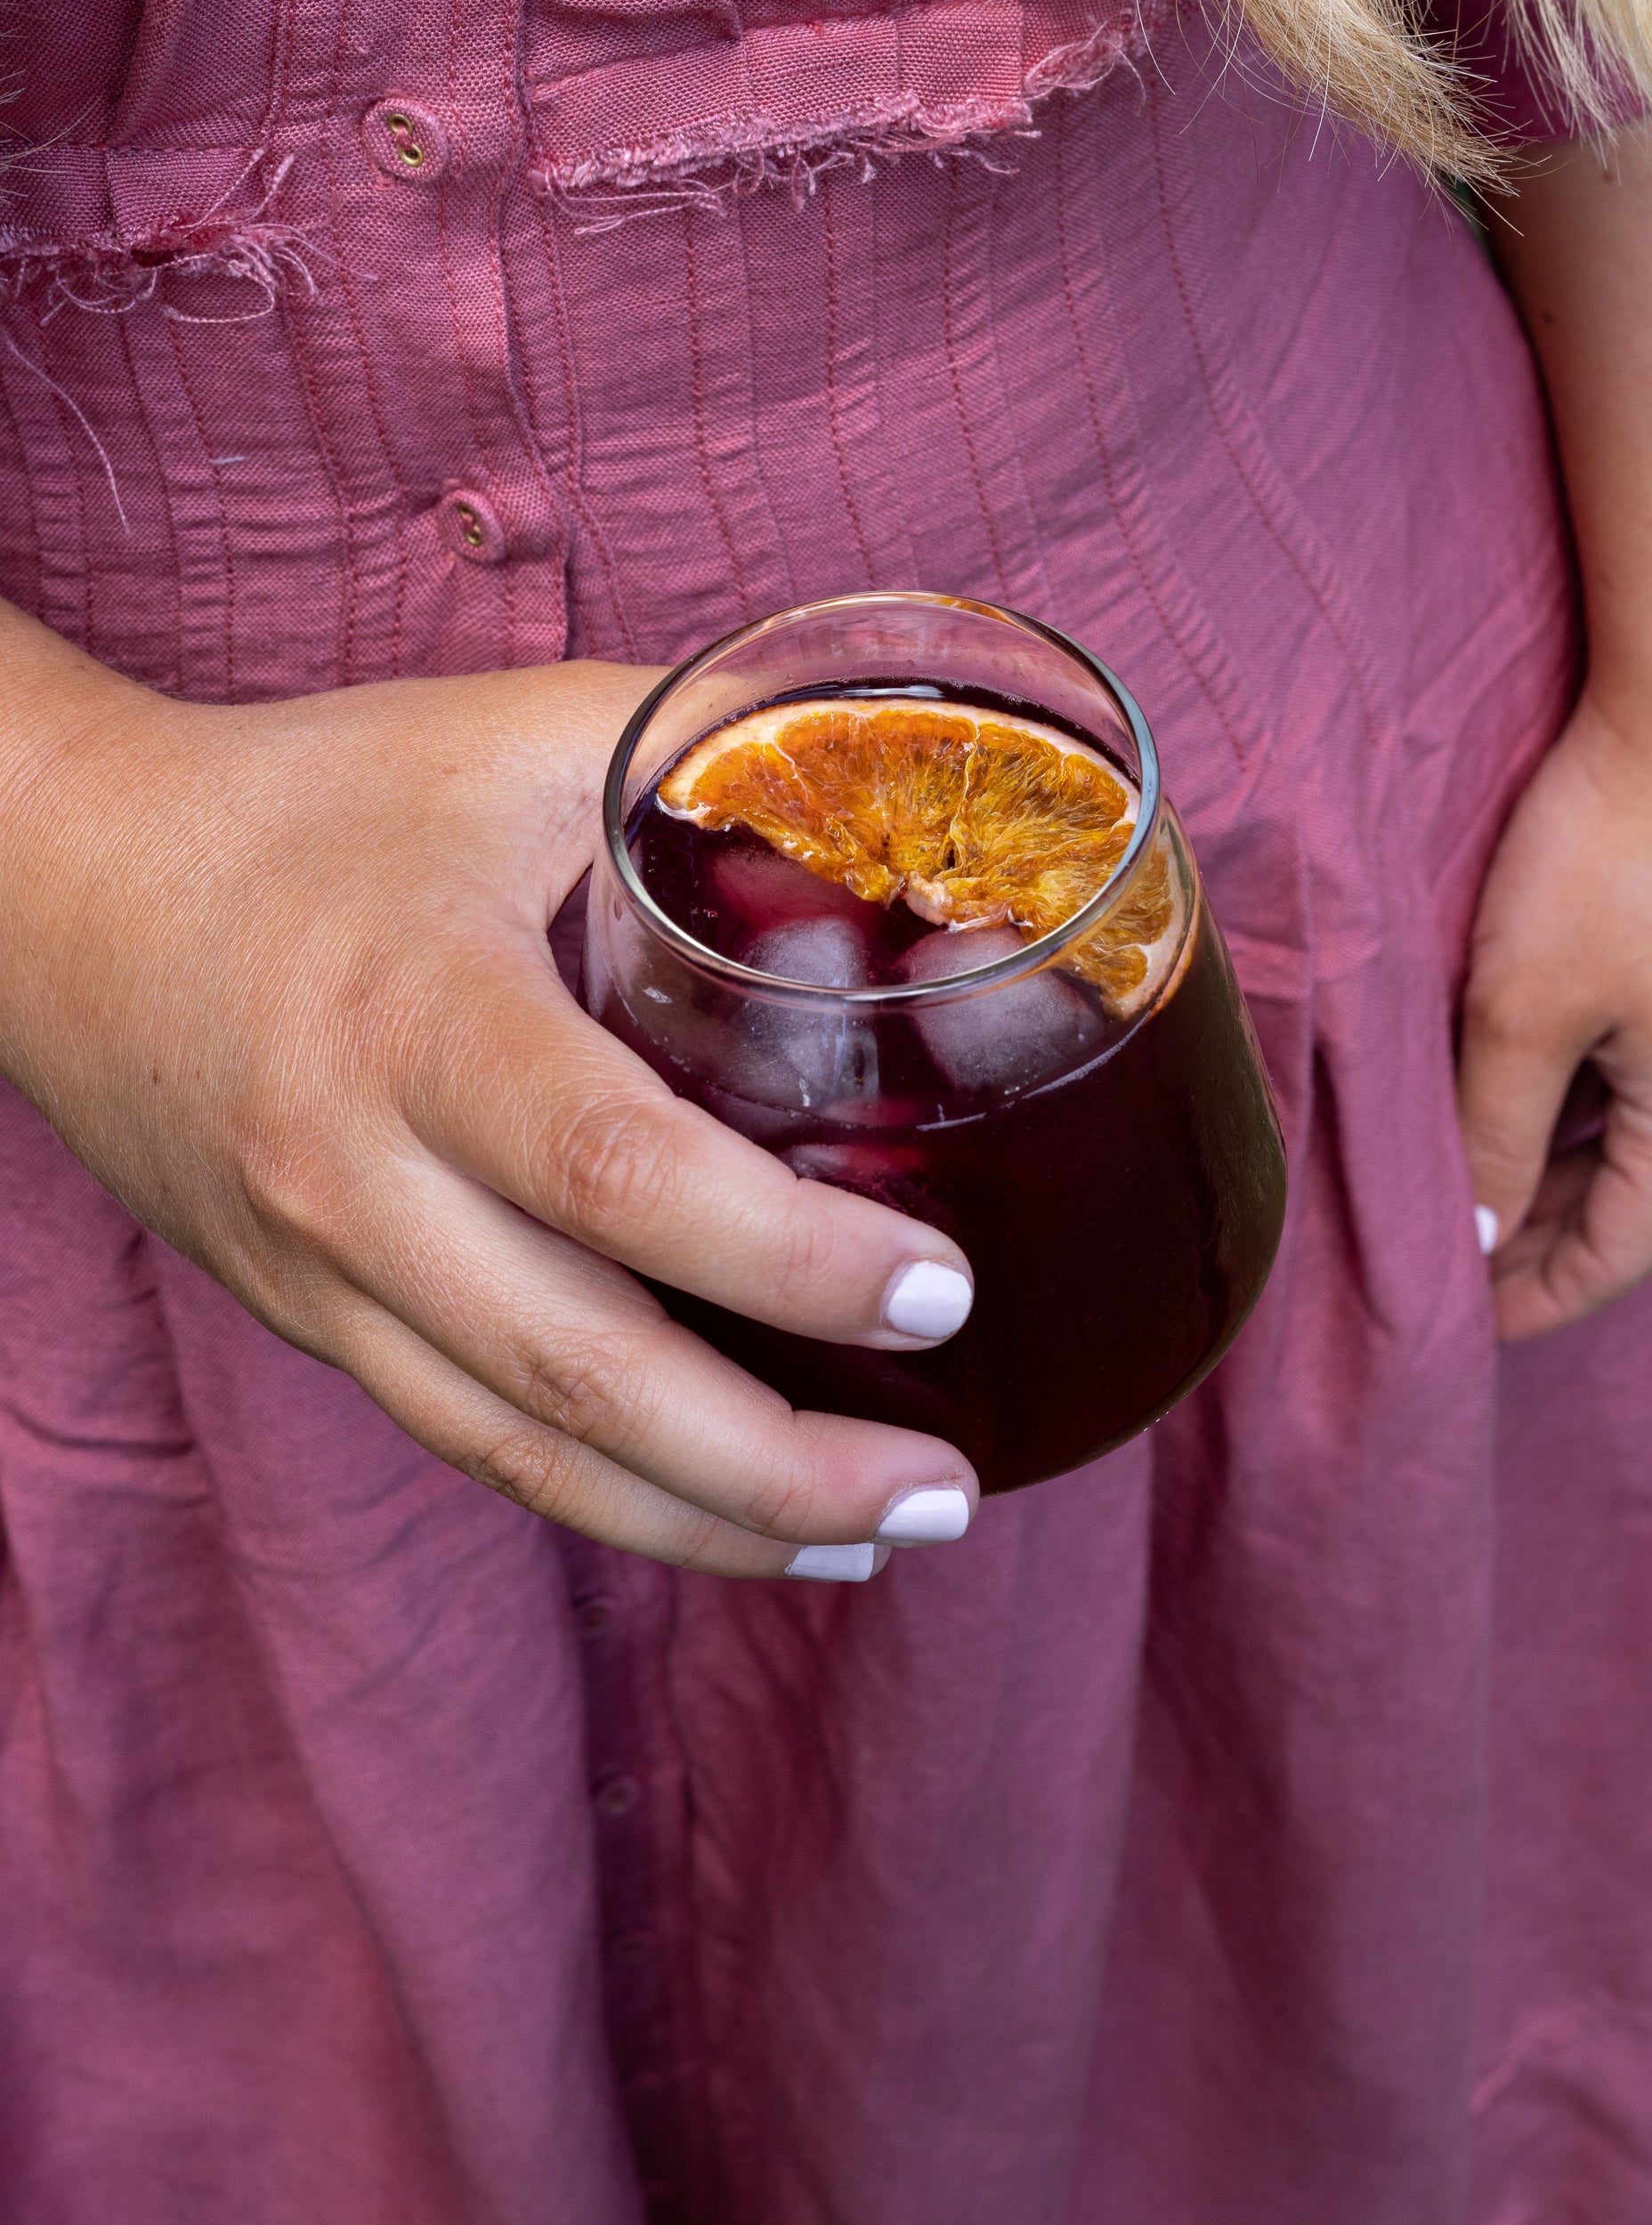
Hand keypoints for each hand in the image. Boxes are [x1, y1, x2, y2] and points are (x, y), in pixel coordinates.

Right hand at [0, 611, 977, 1573]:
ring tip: (868, 1536)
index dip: (789, 1258)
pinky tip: (719, 1513)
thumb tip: (897, 790)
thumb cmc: (310, 801)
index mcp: (421, 1016)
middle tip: (945, 1489)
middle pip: (579, 1370)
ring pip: (521, 1449)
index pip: (615, 1173)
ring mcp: (318, 1272)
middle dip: (778, 1462)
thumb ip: (705, 746)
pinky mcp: (306, 1318)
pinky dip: (603, 1496)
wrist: (64, 894)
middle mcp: (355, 1175)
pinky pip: (465, 1439)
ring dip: (706, 1521)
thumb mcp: (515, 735)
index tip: (939, 1293)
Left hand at [1457, 690, 1651, 1339]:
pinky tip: (1507, 1088)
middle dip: (1539, 1240)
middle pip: (1631, 1201)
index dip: (1537, 1295)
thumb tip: (1480, 1233)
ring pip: (1630, 1133)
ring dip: (1551, 1169)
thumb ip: (1494, 1130)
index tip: (1461, 1323)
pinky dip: (1570, 1100)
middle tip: (1446, 1265)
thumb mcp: (1522, 1010)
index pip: (1618, 1251)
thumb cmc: (1609, 859)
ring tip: (1463, 1188)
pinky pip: (1635, 1067)